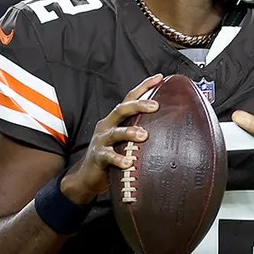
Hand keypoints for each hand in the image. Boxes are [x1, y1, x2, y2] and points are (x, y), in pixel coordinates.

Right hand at [60, 74, 162, 203]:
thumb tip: (166, 126)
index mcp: (115, 119)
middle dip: (138, 105)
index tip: (159, 78)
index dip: (143, 87)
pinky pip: (108, 156)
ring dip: (130, 132)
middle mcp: (107, 126)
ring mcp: (101, 140)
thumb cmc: (112, 156)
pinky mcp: (98, 156)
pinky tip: (128, 163)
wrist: (87, 176)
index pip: (129, 98)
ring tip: (144, 135)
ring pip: (116, 132)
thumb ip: (139, 131)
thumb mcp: (124, 140)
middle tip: (155, 105)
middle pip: (121, 109)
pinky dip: (118, 159)